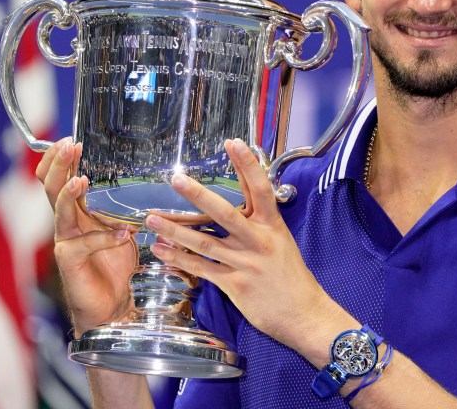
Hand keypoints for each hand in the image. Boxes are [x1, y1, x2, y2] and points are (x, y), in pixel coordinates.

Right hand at [36, 139, 135, 334]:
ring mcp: (66, 241)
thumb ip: (124, 206)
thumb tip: (148, 176)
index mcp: (79, 210)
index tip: (69, 138)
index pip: (58, 177)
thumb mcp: (123, 226)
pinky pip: (83, 244)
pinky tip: (122, 233)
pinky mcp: (70, 261)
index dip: (58, 158)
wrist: (113, 305)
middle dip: (59, 164)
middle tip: (70, 145)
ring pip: (59, 210)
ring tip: (81, 180)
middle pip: (51, 186)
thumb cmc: (117, 264)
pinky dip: (104, 237)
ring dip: (69, 193)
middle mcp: (68, 222)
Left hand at [146, 139, 337, 350]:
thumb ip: (260, 218)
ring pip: (204, 243)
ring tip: (153, 217)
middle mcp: (258, 241)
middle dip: (198, 196)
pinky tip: (161, 249)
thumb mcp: (281, 239)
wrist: (303, 313)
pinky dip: (179, 258)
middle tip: (177, 179)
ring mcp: (245, 264)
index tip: (233, 142)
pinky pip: (201, 269)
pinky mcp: (234, 285)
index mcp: (273, 226)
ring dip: (175, 230)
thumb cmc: (291, 275)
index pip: (259, 188)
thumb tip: (245, 190)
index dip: (246, 164)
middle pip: (224, 214)